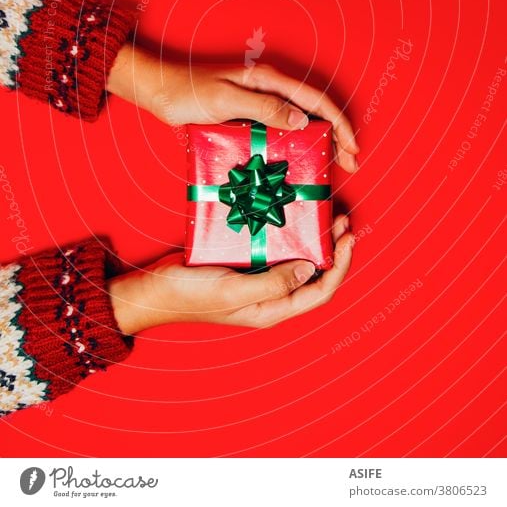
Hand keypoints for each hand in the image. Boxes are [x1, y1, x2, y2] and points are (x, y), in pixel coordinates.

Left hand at [107, 44, 358, 171]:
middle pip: (315, 109)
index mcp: (268, 78)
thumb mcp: (225, 99)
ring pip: (300, 119)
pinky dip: (296, 142)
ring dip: (320, 140)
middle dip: (338, 135)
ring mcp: (259, 100)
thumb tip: (303, 120)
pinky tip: (299, 160)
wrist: (158, 89)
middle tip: (351, 165)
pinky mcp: (248, 113)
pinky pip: (280, 127)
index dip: (339, 123)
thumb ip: (264, 107)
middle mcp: (268, 86)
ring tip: (332, 165)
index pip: (316, 99)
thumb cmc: (187, 92)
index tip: (353, 149)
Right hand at [108, 215, 353, 333]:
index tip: (349, 239)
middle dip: (332, 250)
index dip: (339, 267)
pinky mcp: (243, 262)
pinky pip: (274, 247)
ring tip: (325, 213)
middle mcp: (269, 297)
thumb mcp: (231, 291)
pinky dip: (287, 231)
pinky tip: (290, 213)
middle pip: (313, 275)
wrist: (151, 291)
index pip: (319, 292)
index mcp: (271, 310)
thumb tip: (308, 268)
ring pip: (296, 259)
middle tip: (342, 219)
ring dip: (313, 238)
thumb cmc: (188, 296)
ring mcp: (257, 279)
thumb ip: (271, 283)